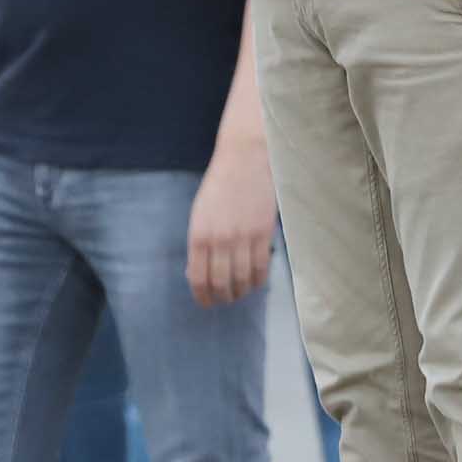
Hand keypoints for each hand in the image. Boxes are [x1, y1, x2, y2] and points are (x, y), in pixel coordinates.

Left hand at [186, 167, 274, 307]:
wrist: (244, 159)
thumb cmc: (219, 185)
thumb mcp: (200, 213)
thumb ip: (200, 242)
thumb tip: (200, 272)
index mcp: (199, 234)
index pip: (198, 277)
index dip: (202, 296)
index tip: (206, 302)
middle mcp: (219, 239)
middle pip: (221, 283)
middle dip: (222, 298)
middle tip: (224, 300)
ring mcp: (243, 237)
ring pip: (242, 279)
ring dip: (240, 292)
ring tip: (240, 293)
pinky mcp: (263, 233)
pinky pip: (261, 267)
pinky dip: (258, 280)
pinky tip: (255, 282)